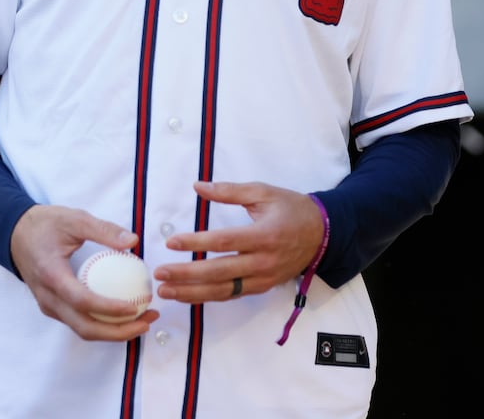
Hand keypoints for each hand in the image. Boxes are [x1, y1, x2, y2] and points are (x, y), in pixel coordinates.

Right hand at [9, 204, 158, 340]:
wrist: (14, 234)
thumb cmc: (44, 225)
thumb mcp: (74, 219)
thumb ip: (103, 229)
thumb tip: (133, 240)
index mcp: (51, 275)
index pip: (82, 301)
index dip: (109, 308)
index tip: (135, 306)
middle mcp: (48, 298)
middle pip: (85, 327)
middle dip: (119, 332)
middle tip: (147, 321)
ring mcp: (49, 306)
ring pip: (83, 329)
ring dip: (114, 331)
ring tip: (142, 320)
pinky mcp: (54, 308)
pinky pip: (80, 322)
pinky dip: (104, 324)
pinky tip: (124, 314)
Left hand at [154, 180, 323, 304]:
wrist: (323, 234)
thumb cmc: (291, 209)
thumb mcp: (263, 192)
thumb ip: (229, 191)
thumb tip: (197, 186)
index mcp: (264, 235)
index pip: (224, 242)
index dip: (196, 242)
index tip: (172, 242)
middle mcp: (264, 262)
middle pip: (220, 272)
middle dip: (187, 275)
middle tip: (161, 274)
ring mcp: (263, 279)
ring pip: (224, 290)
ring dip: (192, 293)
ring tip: (166, 291)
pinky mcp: (262, 287)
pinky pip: (232, 294)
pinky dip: (209, 296)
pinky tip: (188, 295)